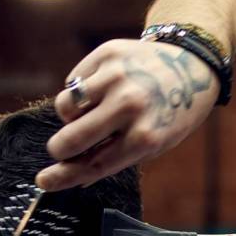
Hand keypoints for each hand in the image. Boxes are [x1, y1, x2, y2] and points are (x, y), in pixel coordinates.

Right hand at [38, 39, 219, 190]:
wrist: (191, 67)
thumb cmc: (169, 114)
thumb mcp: (154, 144)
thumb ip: (115, 158)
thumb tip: (70, 175)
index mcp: (146, 137)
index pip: (95, 164)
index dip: (65, 177)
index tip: (43, 181)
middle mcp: (129, 106)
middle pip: (72, 138)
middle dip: (60, 149)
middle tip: (62, 149)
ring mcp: (117, 77)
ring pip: (65, 107)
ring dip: (71, 117)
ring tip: (92, 113)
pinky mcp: (107, 54)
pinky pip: (73, 81)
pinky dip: (80, 91)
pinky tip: (102, 90)